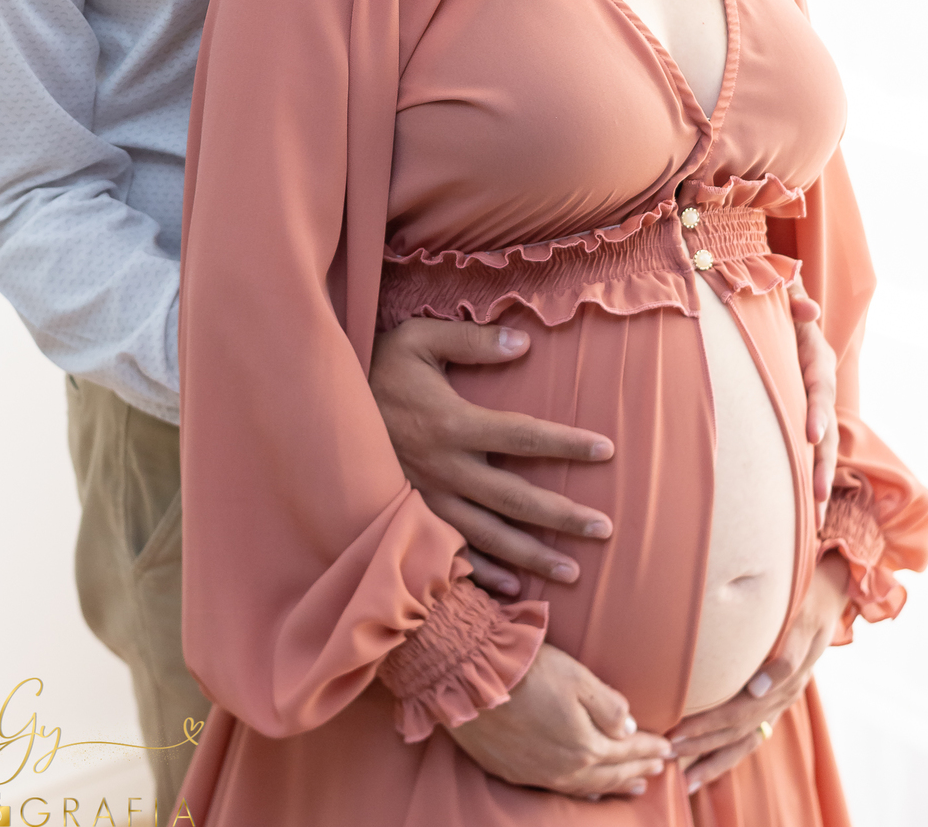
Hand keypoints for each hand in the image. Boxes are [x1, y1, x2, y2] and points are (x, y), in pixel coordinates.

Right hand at [369, 318, 614, 595]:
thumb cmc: (377, 366)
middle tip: (605, 529)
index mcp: (453, 424)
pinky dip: (484, 574)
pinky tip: (514, 588)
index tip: (606, 450)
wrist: (321, 409)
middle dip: (562, 517)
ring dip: (532, 556)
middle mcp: (445, 469)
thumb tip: (524, 342)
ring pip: (490, 536)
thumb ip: (472, 341)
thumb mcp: (419, 339)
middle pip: (516, 499)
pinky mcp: (410, 517)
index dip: (567, 444)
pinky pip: (452, 552)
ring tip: (572, 572)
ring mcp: (427, 499)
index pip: (524, 436)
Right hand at [446, 641, 672, 797]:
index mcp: (585, 744)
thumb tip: (630, 728)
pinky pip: (559, 790)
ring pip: (587, 787)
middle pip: (611, 774)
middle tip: (659, 770)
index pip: (627, 750)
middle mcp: (565, 768)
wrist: (471, 679)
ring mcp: (539, 774)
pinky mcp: (515, 772)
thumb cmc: (527, 670)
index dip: (650, 748)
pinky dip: (583, 792)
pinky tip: (588, 792)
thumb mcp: (577, 677)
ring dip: (614, 785)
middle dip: (638, 770)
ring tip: (634, 786)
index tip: (669, 748)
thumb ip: (608, 705)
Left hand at [672, 552, 849, 793]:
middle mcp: (781, 698)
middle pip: (737, 731)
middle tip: (667, 752)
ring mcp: (779, 703)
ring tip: (685, 778)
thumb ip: (787, 658)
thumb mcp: (803, 622)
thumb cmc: (809, 602)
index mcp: (786, 682)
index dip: (707, 725)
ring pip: (744, 741)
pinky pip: (752, 737)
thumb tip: (757, 690)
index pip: (739, 712)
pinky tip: (706, 765)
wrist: (831, 595)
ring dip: (714, 759)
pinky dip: (728, 754)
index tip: (677, 732)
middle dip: (701, 744)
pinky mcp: (774, 702)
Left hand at [787, 284, 837, 528]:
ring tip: (816, 522)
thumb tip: (808, 307)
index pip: (819, 388)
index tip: (812, 436)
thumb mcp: (781, 293)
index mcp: (816, 358)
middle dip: (823, 464)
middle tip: (817, 496)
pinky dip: (807, 481)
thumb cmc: (774, 300)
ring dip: (819, 482)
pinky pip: (808, 453)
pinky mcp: (802, 419)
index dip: (818, 412)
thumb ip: (791, 297)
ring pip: (821, 449)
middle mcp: (820, 387)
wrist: (779, 311)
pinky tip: (803, 517)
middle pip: (826, 430)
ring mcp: (814, 406)